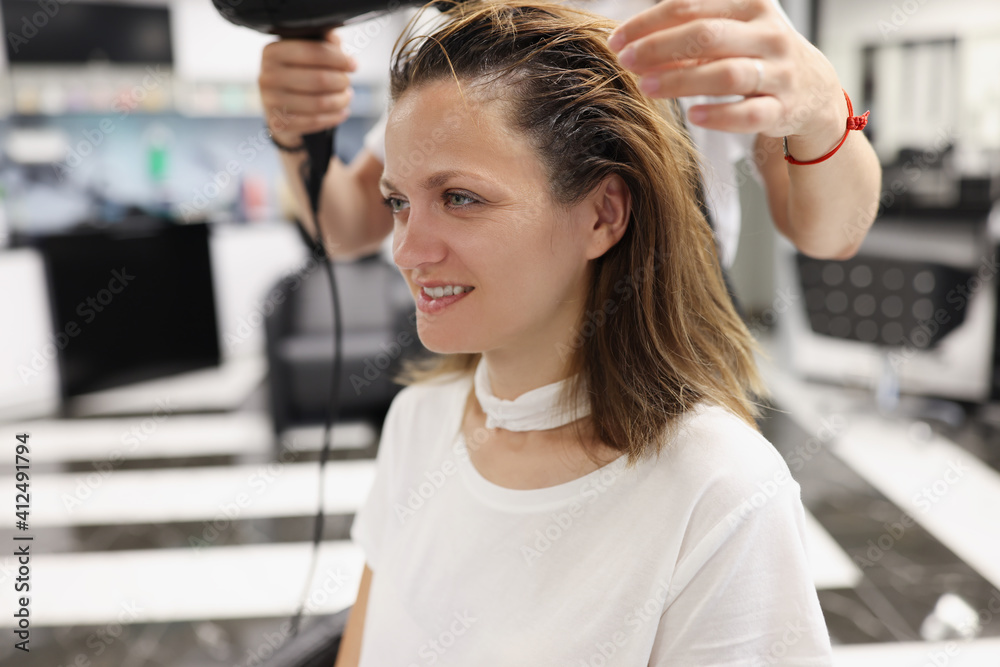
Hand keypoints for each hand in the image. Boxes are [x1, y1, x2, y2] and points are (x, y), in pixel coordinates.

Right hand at [258, 28, 358, 146]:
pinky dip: (334, 117)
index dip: (339, 59)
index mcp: (273, 52)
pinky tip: (341, 112)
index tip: (352, 65)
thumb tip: (334, 40)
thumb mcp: (306, 53)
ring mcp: (271, 101)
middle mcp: (267, 75)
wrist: (278, 108)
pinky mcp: (279, 123)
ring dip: (341, 100)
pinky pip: (315, 121)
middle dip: (341, 81)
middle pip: (320, 79)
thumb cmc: (297, 74)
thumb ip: (322, 42)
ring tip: (346, 96)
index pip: (314, 52)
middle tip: (347, 82)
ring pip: (320, 103)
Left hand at [607, 0, 845, 144]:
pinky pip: (751, 114)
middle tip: (627, 62)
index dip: (650, 23)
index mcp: (751, 6)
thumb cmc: (758, 55)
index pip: (692, 6)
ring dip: (682, 80)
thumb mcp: (733, 29)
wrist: (814, 90)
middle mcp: (769, 35)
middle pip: (707, 35)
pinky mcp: (783, 109)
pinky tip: (694, 116)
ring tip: (646, 87)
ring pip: (727, 74)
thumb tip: (635, 40)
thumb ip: (690, 30)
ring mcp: (779, 73)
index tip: (618, 41)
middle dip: (661, 47)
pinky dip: (721, 115)